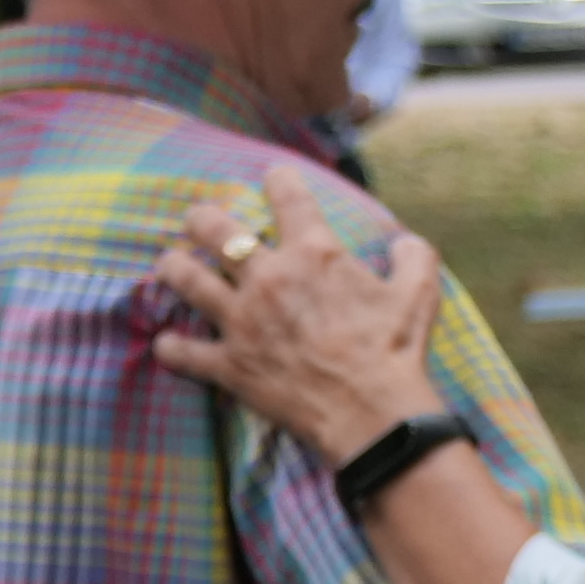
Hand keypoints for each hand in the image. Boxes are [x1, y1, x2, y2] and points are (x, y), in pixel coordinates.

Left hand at [146, 162, 437, 457]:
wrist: (370, 409)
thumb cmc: (395, 348)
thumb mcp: (419, 292)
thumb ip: (414, 257)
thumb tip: (405, 241)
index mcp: (314, 254)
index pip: (289, 200)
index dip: (279, 180)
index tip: (272, 174)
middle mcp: (269, 279)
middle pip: (217, 233)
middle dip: (200, 219)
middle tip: (194, 217)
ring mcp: (242, 321)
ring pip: (188, 281)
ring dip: (172, 268)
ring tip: (166, 262)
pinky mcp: (229, 363)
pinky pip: (184, 352)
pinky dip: (172, 347)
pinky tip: (166, 342)